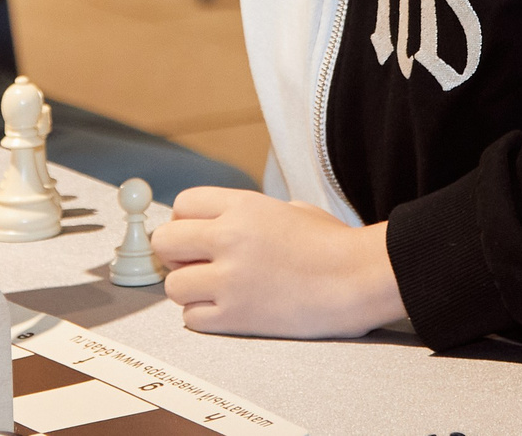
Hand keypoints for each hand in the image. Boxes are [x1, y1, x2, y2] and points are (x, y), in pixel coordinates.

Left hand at [153, 189, 405, 337]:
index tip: (193, 234)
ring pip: (173, 284)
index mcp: (243, 205)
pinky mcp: (236, 316)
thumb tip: (221, 222)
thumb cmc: (333, 246)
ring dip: (189, 289)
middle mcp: (229, 238)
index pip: (182, 204)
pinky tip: (225, 309)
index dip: (184, 220)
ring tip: (213, 290)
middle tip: (194, 263)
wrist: (357, 280)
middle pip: (164, 241)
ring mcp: (230, 279)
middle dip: (175, 254)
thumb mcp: (290, 209)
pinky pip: (191, 318)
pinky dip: (203, 316)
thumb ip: (250, 213)